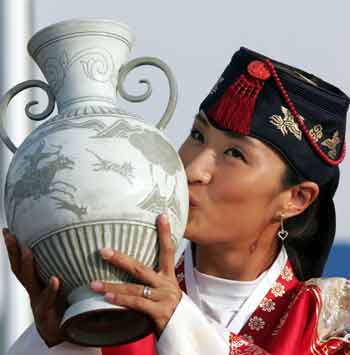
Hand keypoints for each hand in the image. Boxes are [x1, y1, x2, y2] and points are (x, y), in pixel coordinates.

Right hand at [3, 228, 65, 346]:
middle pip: (19, 268)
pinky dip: (50, 289)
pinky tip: (54, 279)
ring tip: (27, 249)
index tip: (8, 230)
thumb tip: (75, 243)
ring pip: (28, 281)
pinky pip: (48, 300)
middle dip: (13, 251)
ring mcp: (37, 300)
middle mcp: (33, 289)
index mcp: (36, 282)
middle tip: (9, 234)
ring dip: (27, 265)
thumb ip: (64, 268)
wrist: (60, 332)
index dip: (14, 247)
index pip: (21, 262)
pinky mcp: (47, 312)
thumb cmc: (62, 304)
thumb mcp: (61, 284)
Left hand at [90, 214, 181, 336]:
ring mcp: (164, 298)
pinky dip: (122, 300)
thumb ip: (153, 281)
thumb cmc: (170, 309)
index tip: (160, 215)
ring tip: (93, 283)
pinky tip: (108, 298)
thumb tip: (133, 269)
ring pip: (135, 288)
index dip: (165, 233)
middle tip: (103, 251)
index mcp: (169, 276)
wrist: (184, 333)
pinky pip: (137, 304)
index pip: (168, 250)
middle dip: (120, 259)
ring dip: (112, 286)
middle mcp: (167, 284)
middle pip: (141, 268)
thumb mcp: (165, 291)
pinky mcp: (161, 313)